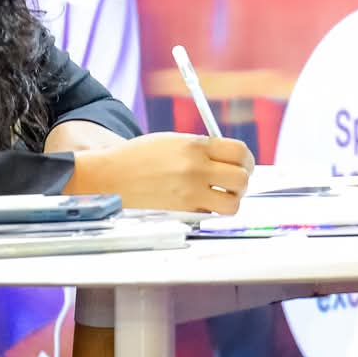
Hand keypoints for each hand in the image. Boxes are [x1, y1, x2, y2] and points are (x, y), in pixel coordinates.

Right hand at [67, 132, 254, 213]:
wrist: (111, 176)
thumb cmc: (141, 157)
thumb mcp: (173, 141)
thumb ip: (202, 148)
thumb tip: (231, 159)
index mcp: (194, 146)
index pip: (239, 151)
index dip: (246, 160)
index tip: (242, 164)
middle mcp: (195, 169)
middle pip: (242, 179)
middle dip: (242, 181)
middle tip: (233, 183)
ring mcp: (189, 193)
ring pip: (232, 203)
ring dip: (231, 200)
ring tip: (220, 196)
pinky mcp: (181, 212)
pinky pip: (211, 215)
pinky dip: (210, 211)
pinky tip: (199, 203)